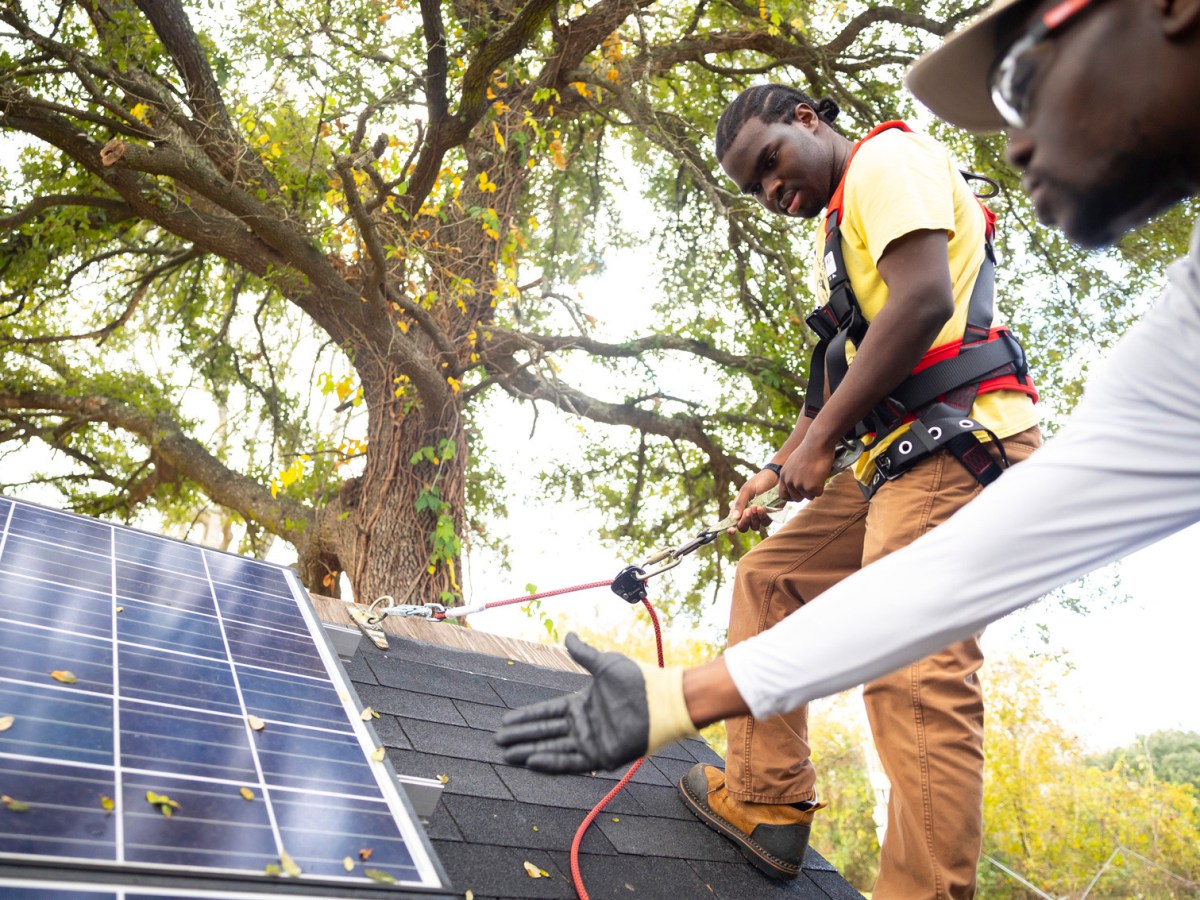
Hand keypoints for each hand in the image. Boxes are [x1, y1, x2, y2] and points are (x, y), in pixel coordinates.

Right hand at [495, 633, 650, 772]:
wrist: (661, 699)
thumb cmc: (637, 680)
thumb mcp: (604, 663)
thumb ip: (582, 653)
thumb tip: (568, 635)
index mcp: (582, 704)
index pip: (547, 712)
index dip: (526, 717)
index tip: (505, 721)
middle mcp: (584, 724)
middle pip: (545, 732)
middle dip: (521, 736)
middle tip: (498, 741)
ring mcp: (592, 741)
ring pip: (553, 748)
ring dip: (530, 751)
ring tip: (507, 754)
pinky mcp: (602, 756)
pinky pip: (571, 762)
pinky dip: (551, 762)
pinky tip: (531, 761)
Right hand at [728, 469, 782, 532]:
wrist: (775, 477)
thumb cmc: (759, 482)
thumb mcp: (747, 490)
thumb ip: (740, 503)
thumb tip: (734, 518)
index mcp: (739, 509)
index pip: (733, 522)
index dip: (731, 529)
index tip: (732, 530)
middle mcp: (748, 515)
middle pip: (743, 528)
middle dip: (744, 522)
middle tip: (747, 511)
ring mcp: (759, 517)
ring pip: (754, 527)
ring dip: (754, 519)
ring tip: (755, 507)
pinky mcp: (769, 516)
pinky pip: (765, 523)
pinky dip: (762, 517)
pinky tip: (762, 508)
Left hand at [778, 435, 836, 500]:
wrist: (817, 443)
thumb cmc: (809, 450)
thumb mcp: (794, 463)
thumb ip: (792, 474)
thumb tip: (797, 485)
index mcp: (784, 475)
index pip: (783, 495)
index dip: (792, 496)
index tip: (799, 493)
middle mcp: (789, 481)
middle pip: (797, 498)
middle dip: (805, 494)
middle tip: (812, 482)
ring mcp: (799, 485)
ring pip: (809, 497)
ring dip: (815, 488)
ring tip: (817, 474)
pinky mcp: (810, 487)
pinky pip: (818, 493)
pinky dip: (822, 486)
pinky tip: (821, 474)